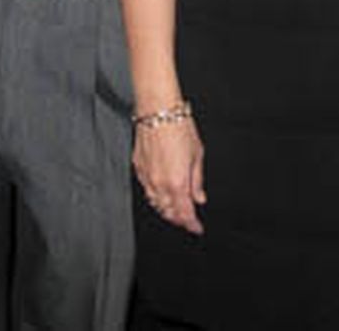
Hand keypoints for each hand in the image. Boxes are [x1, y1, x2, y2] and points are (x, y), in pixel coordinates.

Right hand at [133, 118, 205, 234]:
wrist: (158, 110)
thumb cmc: (178, 126)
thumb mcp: (197, 154)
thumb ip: (197, 180)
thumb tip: (199, 197)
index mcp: (177, 182)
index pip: (184, 213)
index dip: (192, 224)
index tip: (197, 228)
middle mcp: (160, 183)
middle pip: (169, 212)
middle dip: (180, 219)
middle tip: (188, 220)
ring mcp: (147, 177)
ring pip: (156, 204)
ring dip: (167, 210)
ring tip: (176, 210)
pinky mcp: (138, 168)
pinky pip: (147, 191)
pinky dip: (156, 197)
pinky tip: (162, 194)